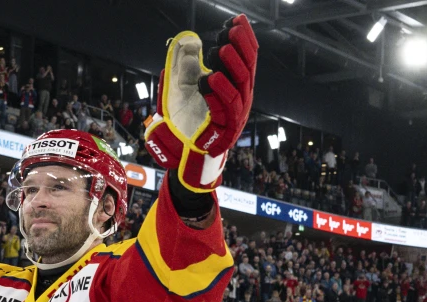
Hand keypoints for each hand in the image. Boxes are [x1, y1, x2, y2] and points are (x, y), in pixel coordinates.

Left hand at [143, 15, 257, 191]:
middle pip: (247, 69)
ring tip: (220, 49)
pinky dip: (219, 92)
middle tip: (231, 29)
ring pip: (240, 87)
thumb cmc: (185, 122)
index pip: (245, 59)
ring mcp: (236, 116)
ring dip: (230, 66)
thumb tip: (187, 41)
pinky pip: (226, 109)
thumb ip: (184, 66)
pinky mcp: (226, 131)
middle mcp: (240, 99)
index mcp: (235, 87)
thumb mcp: (180, 88)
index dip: (243, 40)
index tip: (236, 21)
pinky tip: (210, 77)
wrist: (182, 155)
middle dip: (240, 47)